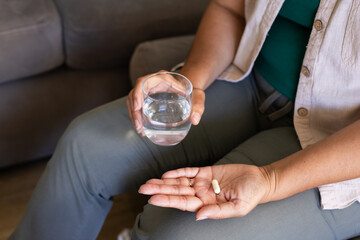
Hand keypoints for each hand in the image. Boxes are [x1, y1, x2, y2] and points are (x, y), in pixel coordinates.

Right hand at [126, 71, 205, 134]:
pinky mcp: (146, 99)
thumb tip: (195, 120)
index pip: (142, 82)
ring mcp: (147, 91)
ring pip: (133, 102)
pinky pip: (136, 107)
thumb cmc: (193, 91)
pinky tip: (142, 128)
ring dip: (134, 116)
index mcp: (161, 77)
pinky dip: (137, 117)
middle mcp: (150, 83)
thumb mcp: (198, 96)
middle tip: (139, 126)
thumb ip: (198, 106)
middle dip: (134, 111)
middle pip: (134, 94)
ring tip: (140, 130)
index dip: (137, 94)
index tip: (138, 107)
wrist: (190, 89)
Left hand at [139, 164, 272, 219]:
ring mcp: (203, 182)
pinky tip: (166, 174)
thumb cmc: (251, 196)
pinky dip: (178, 171)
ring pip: (179, 181)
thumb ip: (217, 212)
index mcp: (206, 205)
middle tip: (142, 188)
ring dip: (164, 182)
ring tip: (148, 182)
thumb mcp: (237, 207)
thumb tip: (198, 216)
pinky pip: (189, 171)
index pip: (183, 203)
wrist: (260, 180)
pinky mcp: (207, 171)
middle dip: (160, 190)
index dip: (168, 200)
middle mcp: (201, 194)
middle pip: (177, 192)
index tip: (152, 199)